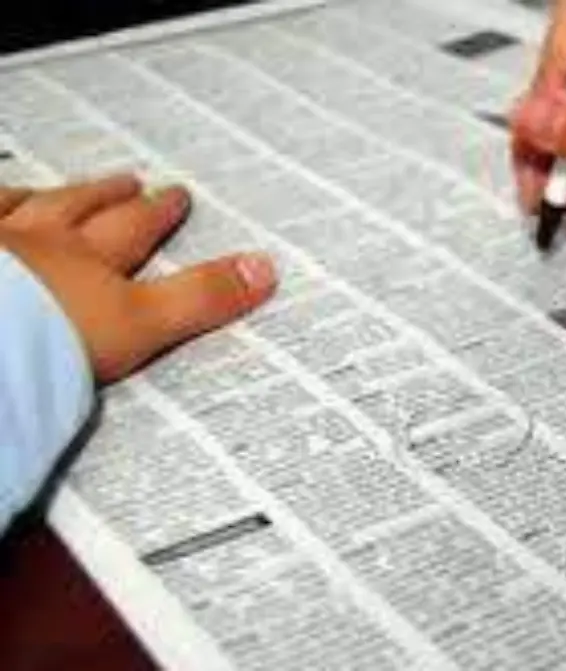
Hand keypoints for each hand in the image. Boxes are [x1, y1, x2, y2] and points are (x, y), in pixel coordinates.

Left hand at [0, 174, 275, 383]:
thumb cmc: (43, 339)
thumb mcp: (140, 326)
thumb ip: (200, 299)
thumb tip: (267, 270)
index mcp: (87, 262)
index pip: (133, 231)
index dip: (158, 213)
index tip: (175, 197)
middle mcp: (37, 242)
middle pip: (80, 211)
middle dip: (109, 197)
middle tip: (129, 182)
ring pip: (19, 208)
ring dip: (43, 197)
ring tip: (53, 189)